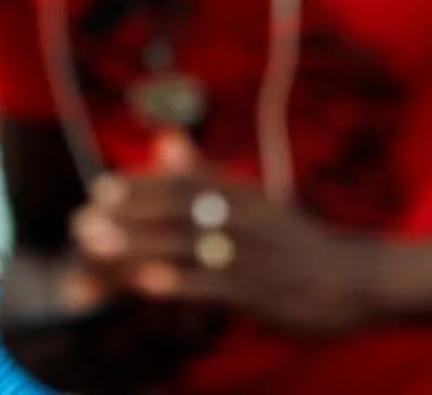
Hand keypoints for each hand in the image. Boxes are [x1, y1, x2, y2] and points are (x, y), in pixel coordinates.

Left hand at [72, 136, 379, 338]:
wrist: (351, 280)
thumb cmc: (294, 244)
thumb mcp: (254, 201)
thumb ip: (205, 173)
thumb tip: (163, 140)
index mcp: (242, 195)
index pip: (184, 184)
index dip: (141, 187)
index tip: (100, 188)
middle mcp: (243, 218)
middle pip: (176, 212)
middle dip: (126, 216)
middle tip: (80, 221)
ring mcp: (250, 255)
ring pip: (184, 248)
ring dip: (136, 246)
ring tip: (94, 247)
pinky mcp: (258, 293)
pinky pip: (211, 286)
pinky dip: (178, 282)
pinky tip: (145, 285)